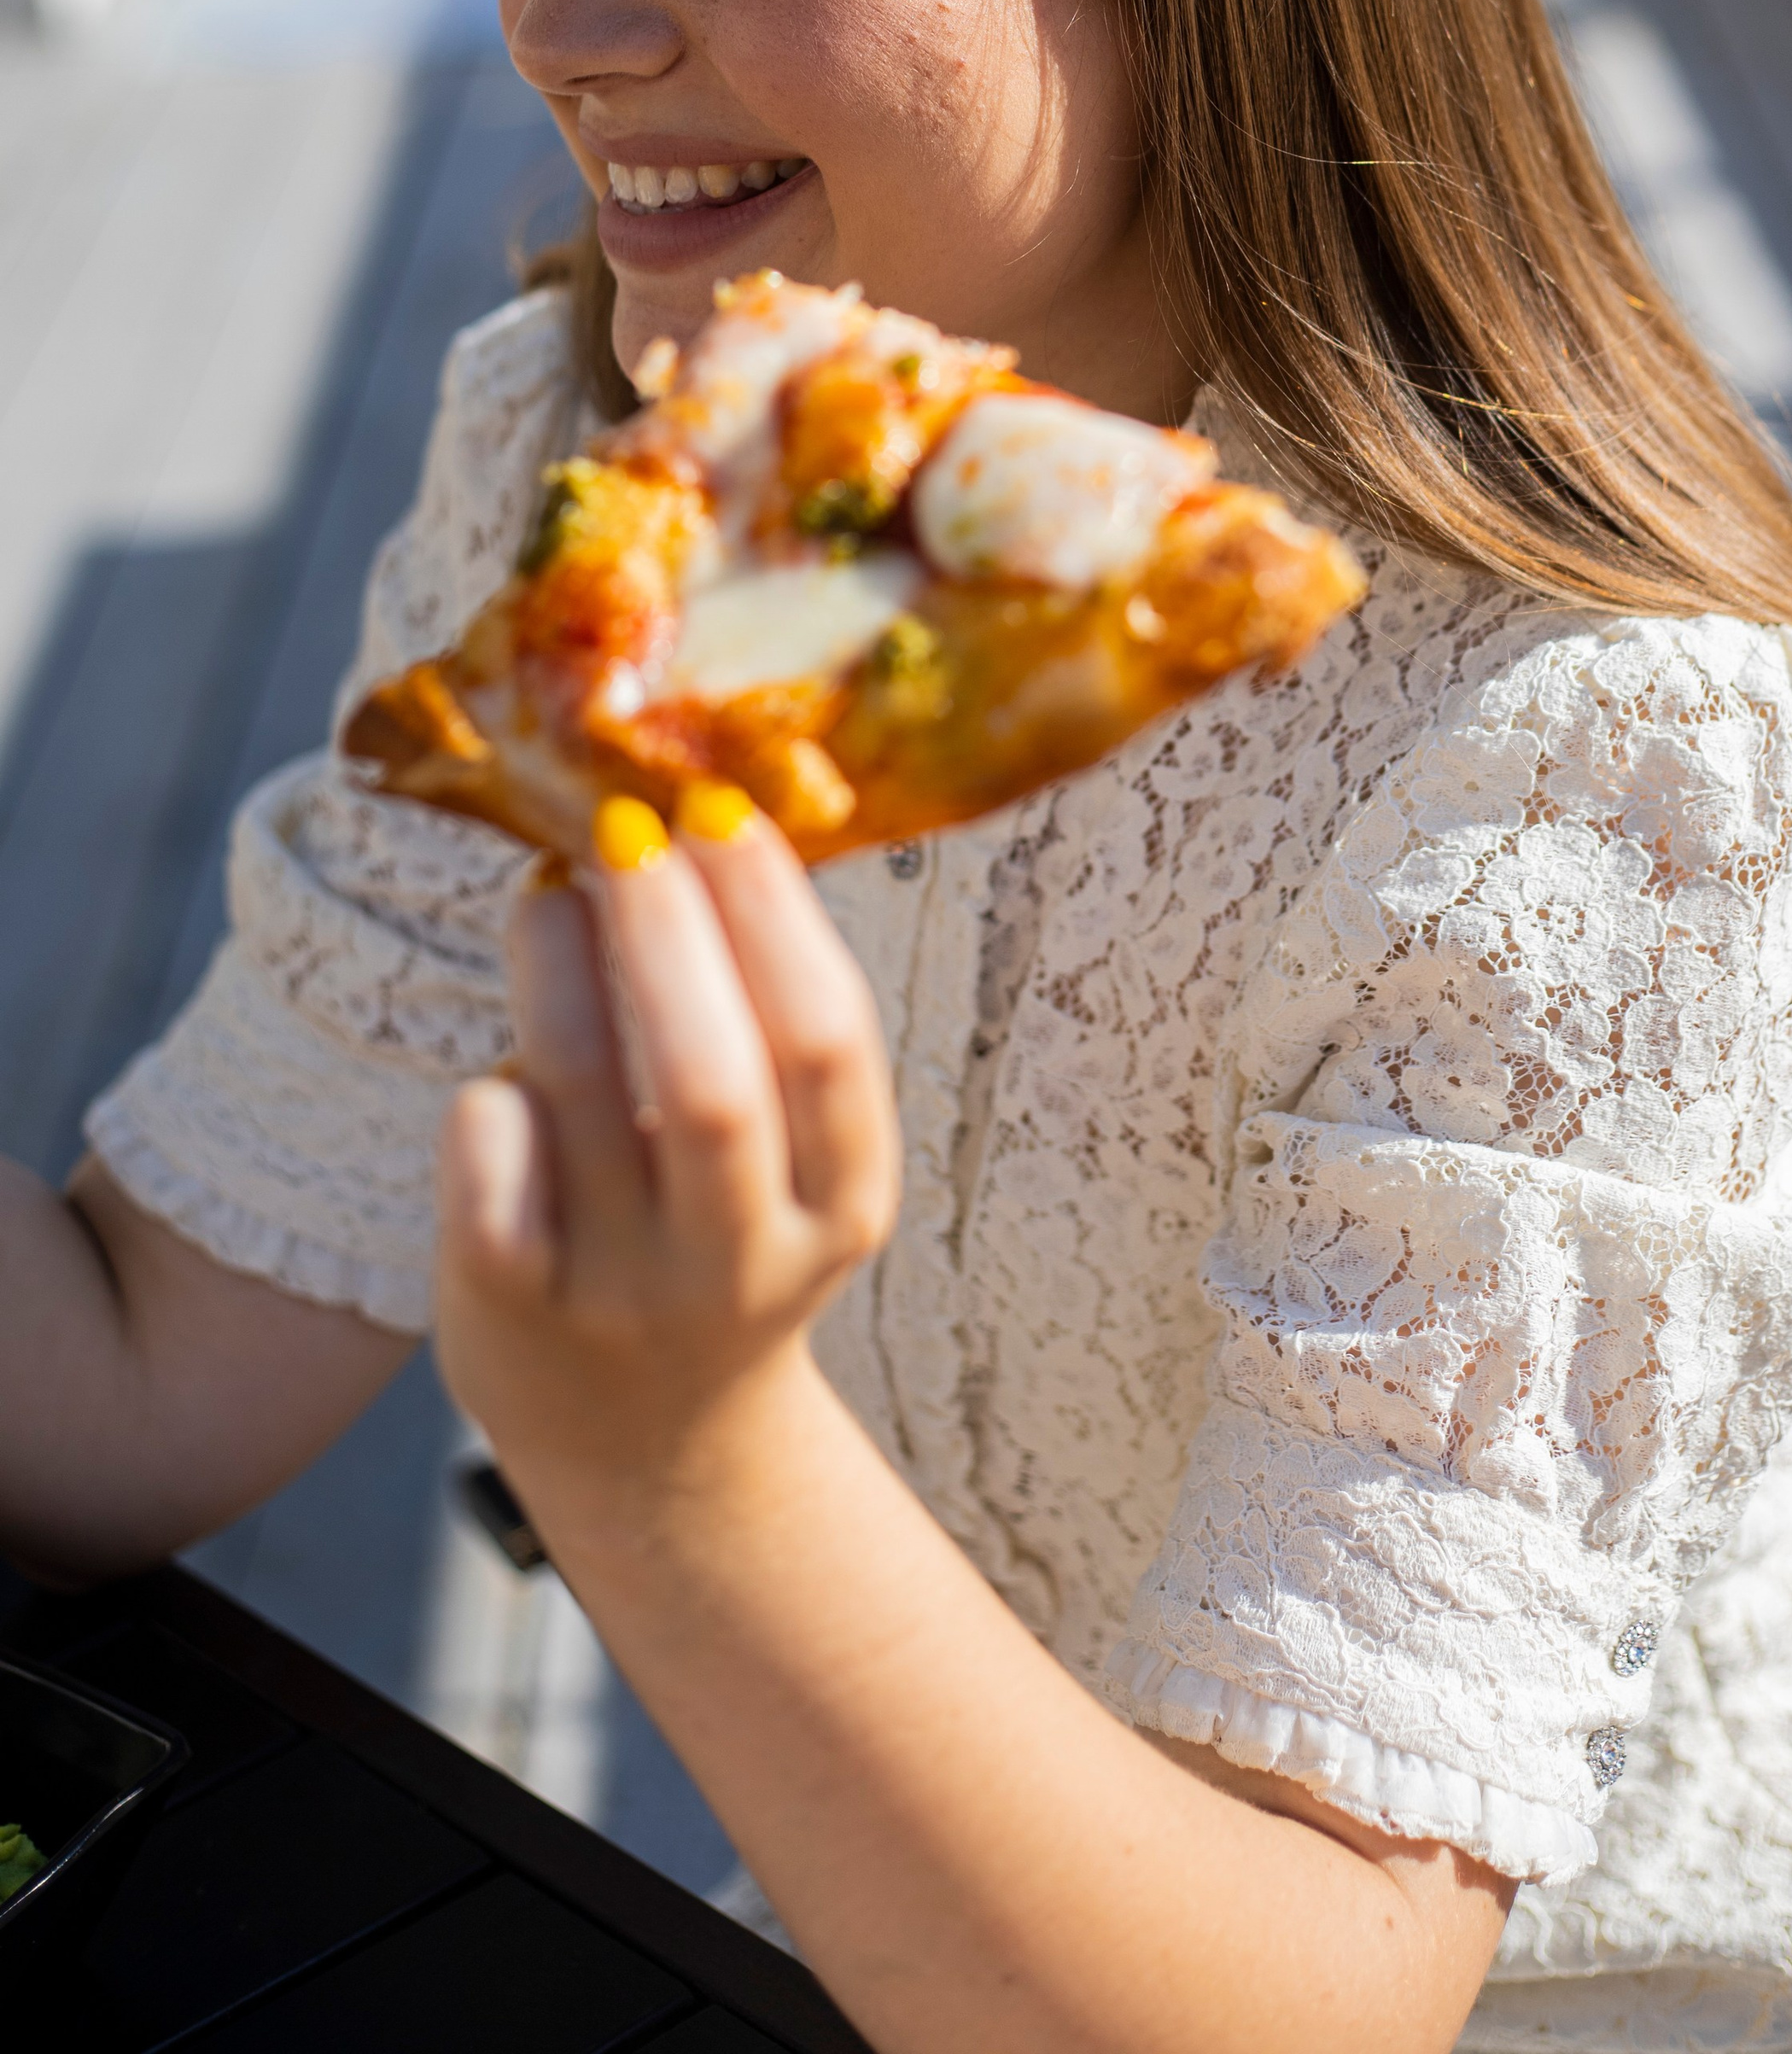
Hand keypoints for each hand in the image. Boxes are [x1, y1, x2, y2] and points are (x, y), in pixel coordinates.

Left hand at [436, 790, 899, 1550]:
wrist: (647, 1445)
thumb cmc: (717, 1239)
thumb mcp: (791, 1162)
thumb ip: (767, 1025)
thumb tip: (713, 814)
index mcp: (841, 1205)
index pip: (825, 1047)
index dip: (774, 915)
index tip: (724, 807)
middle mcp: (741, 1260)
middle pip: (714, 1084)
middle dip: (669, 928)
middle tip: (630, 822)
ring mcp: (622, 1292)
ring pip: (581, 1094)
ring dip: (563, 961)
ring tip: (552, 890)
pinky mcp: (511, 1308)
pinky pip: (488, 1162)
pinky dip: (492, 1085)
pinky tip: (507, 1058)